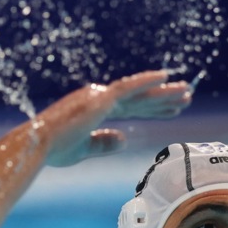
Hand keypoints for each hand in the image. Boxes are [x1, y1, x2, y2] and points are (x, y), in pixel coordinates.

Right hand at [40, 70, 192, 167]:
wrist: (40, 145)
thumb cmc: (55, 150)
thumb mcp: (84, 149)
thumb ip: (104, 143)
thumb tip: (124, 139)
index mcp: (96, 110)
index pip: (131, 107)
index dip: (153, 108)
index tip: (172, 110)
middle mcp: (100, 99)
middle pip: (139, 99)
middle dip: (164, 99)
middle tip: (187, 97)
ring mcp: (101, 97)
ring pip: (139, 92)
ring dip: (164, 92)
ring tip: (187, 91)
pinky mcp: (101, 98)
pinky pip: (129, 87)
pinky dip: (147, 81)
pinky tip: (166, 77)